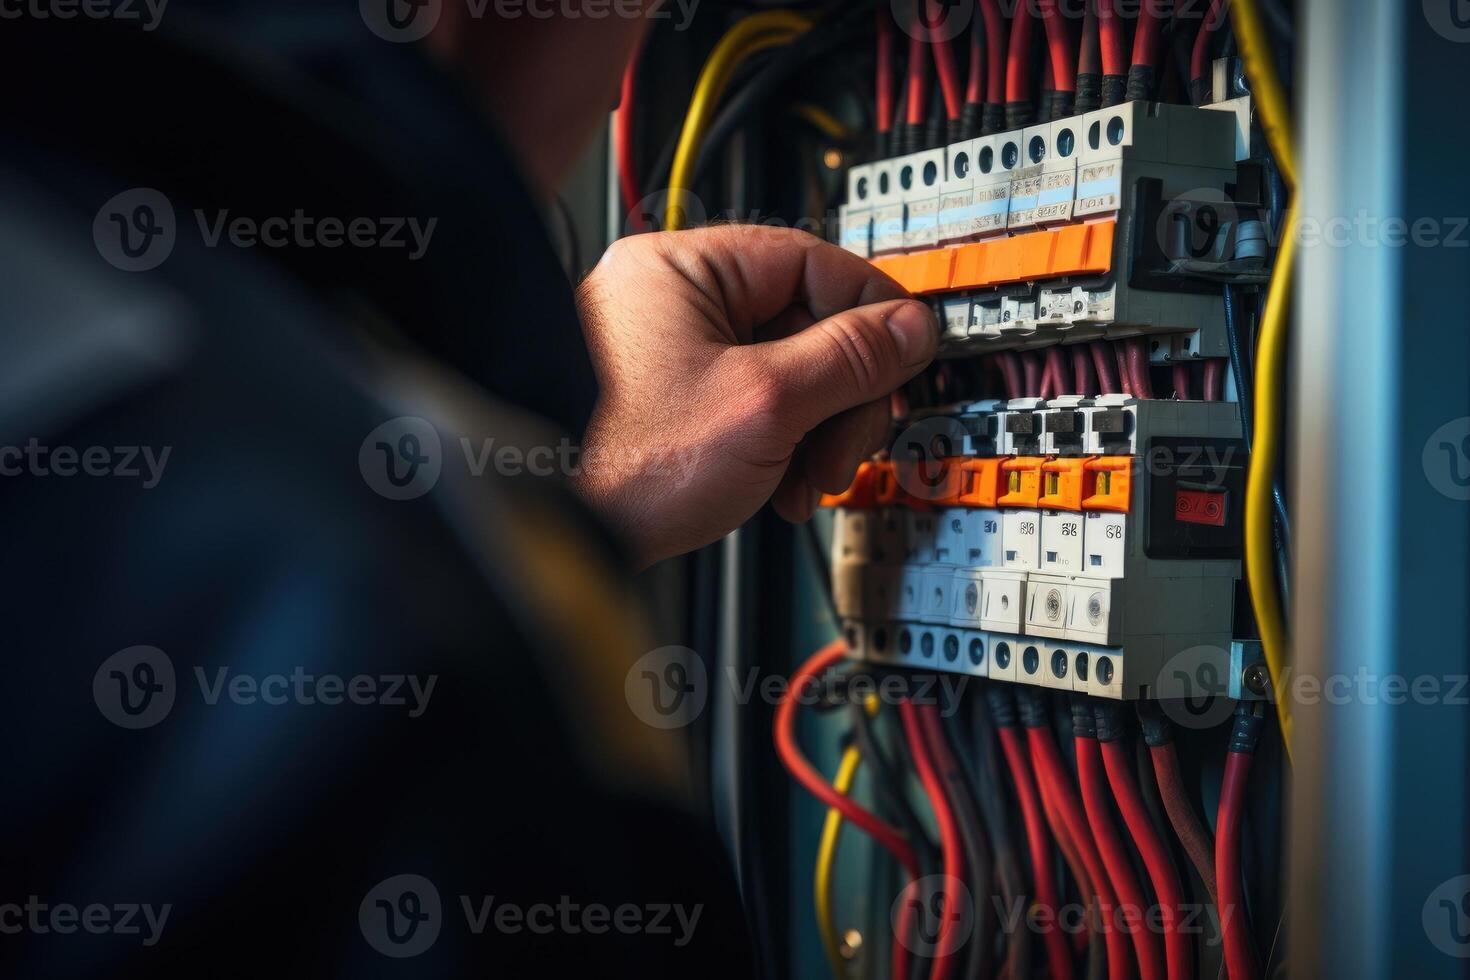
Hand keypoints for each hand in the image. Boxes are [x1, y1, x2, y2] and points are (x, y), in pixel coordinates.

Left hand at [573, 225, 937, 567]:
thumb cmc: (628, 464)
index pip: (811, 261)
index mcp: (682, 268)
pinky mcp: (668, 402)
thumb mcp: (766, 404)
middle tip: (847, 448)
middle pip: (804, 325)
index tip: (904, 357)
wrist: (565, 539)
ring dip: (815, 433)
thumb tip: (910, 326)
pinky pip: (750, 406)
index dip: (870, 314)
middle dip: (839, 398)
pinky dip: (780, 447)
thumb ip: (850, 358)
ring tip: (808, 482)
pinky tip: (780, 489)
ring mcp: (666, 352)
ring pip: (784, 373)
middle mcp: (669, 298)